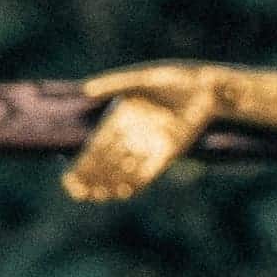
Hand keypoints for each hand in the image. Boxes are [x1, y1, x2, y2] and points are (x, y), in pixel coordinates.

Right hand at [65, 64, 227, 203]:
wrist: (206, 89)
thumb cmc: (173, 81)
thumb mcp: (139, 80)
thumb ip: (113, 84)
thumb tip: (86, 90)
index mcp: (124, 118)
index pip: (98, 143)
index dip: (85, 160)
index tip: (70, 174)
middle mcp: (136, 135)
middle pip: (109, 160)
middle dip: (93, 176)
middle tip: (76, 191)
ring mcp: (152, 145)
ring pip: (127, 168)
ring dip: (111, 182)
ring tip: (96, 195)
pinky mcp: (170, 153)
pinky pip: (150, 171)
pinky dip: (137, 181)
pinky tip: (123, 193)